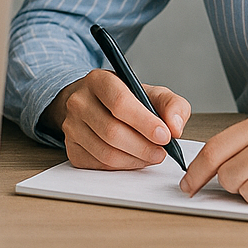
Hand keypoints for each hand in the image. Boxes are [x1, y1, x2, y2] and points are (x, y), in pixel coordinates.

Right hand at [41, 69, 190, 169]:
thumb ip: (172, 105)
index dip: (144, 122)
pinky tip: (134, 159)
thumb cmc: (126, 99)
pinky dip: (122, 167)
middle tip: (161, 152)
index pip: (119, 102)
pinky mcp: (71, 149)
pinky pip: (99, 165)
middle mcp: (79, 102)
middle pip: (112, 131)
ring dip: (135, 159)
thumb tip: (175, 127)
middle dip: (143, 147)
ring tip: (151, 156)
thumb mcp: (152, 93)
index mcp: (98, 80)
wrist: (95, 105)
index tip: (165, 136)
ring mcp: (71, 126)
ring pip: (106, 152)